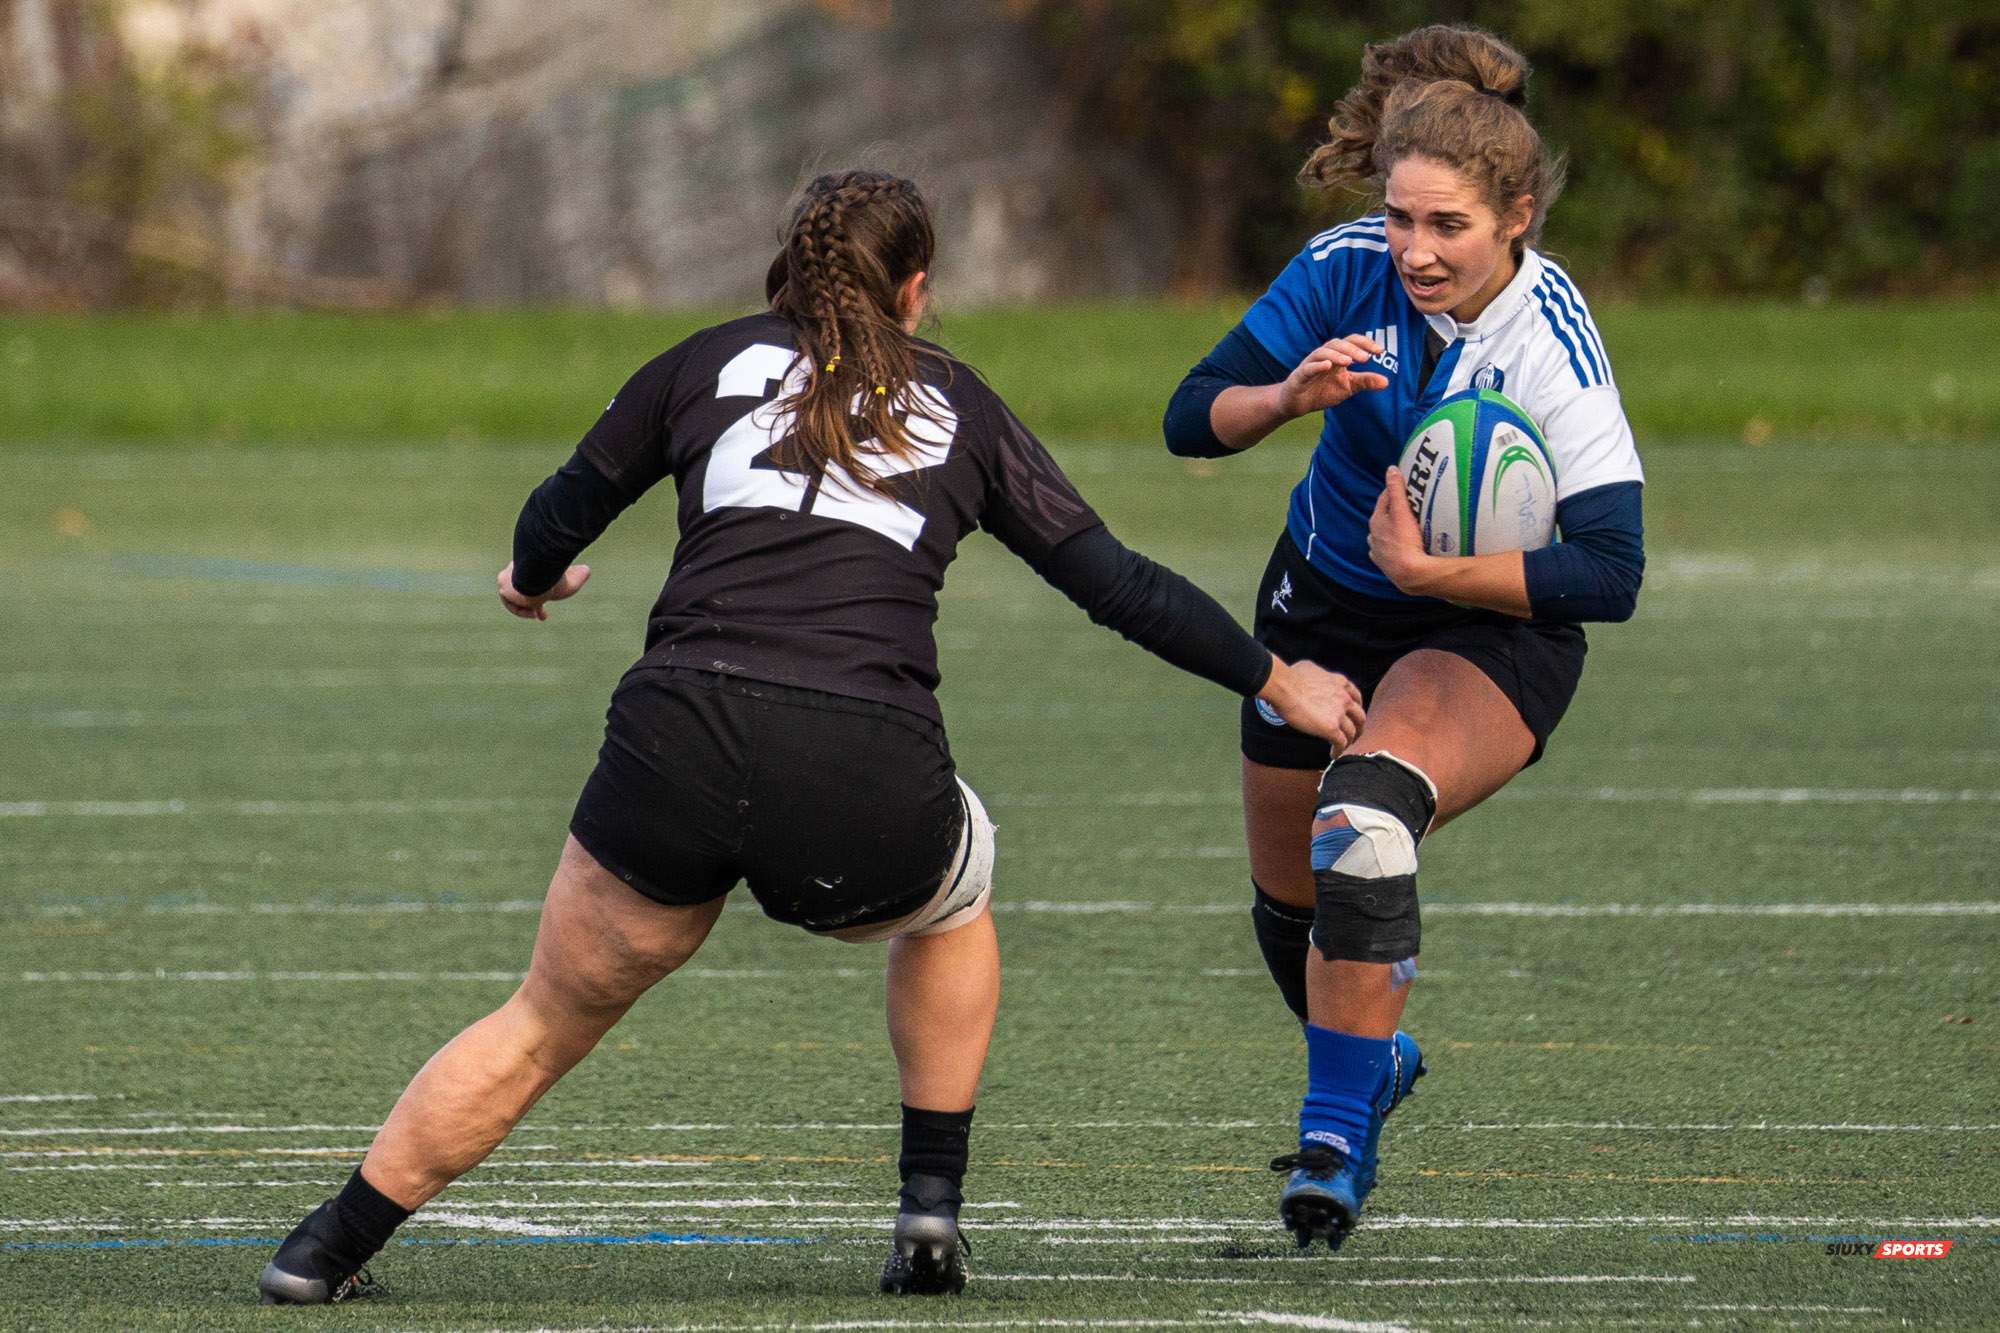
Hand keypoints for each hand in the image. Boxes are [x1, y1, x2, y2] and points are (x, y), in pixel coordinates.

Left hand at [498, 561, 589, 620]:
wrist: (539, 576)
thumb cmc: (556, 577)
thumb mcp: (573, 579)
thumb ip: (580, 575)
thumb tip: (587, 570)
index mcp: (536, 568)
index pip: (536, 581)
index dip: (543, 595)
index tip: (547, 609)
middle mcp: (521, 570)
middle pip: (524, 590)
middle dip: (533, 605)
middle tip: (542, 615)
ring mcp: (510, 577)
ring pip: (517, 597)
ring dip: (527, 608)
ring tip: (536, 613)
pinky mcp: (502, 585)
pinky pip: (509, 602)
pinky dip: (520, 610)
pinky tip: (531, 611)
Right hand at [1258, 658, 1365, 750]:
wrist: (1284, 687)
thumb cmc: (1290, 677)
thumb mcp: (1309, 667)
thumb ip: (1317, 673)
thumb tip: (1311, 674)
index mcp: (1340, 683)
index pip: (1356, 697)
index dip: (1356, 709)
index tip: (1352, 715)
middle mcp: (1344, 698)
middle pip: (1360, 717)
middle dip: (1358, 727)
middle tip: (1353, 734)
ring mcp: (1339, 713)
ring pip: (1352, 732)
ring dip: (1349, 741)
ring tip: (1343, 747)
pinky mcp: (1331, 728)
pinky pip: (1341, 743)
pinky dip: (1339, 750)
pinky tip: (1334, 755)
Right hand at [1275, 334, 1391, 418]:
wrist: (1297, 403)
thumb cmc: (1322, 391)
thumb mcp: (1348, 387)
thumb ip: (1365, 381)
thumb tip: (1386, 381)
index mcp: (1336, 356)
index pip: (1351, 342)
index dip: (1365, 343)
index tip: (1380, 351)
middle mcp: (1323, 356)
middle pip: (1337, 344)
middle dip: (1352, 349)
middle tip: (1365, 358)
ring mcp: (1310, 364)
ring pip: (1322, 353)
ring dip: (1336, 355)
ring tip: (1349, 362)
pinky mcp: (1299, 376)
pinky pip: (1308, 368)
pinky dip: (1317, 366)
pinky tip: (1328, 366)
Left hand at [1368, 467, 1438, 596]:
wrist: (1410, 574)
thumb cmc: (1405, 542)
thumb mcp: (1402, 511)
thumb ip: (1396, 490)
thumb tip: (1391, 469)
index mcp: (1376, 521)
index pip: (1385, 498)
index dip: (1396, 490)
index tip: (1408, 486)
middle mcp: (1373, 536)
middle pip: (1385, 517)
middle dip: (1396, 510)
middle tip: (1413, 505)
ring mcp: (1378, 552)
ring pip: (1386, 535)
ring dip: (1395, 529)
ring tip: (1411, 527)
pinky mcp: (1386, 565)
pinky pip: (1390, 551)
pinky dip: (1396, 546)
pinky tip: (1406, 546)